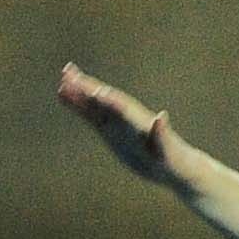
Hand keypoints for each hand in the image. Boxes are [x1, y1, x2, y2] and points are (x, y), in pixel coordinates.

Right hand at [57, 63, 199, 188]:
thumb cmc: (174, 159)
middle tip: (69, 72)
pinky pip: (91, 116)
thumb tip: (162, 117)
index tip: (94, 89)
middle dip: (88, 88)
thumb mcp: (169, 149)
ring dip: (79, 92)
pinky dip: (78, 106)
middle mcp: (126, 119)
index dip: (109, 99)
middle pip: (104, 100)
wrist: (175, 166)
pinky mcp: (110, 131)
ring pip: (94, 105)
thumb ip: (163, 134)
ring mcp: (117, 123)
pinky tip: (65, 96)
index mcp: (139, 122)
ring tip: (63, 78)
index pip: (122, 107)